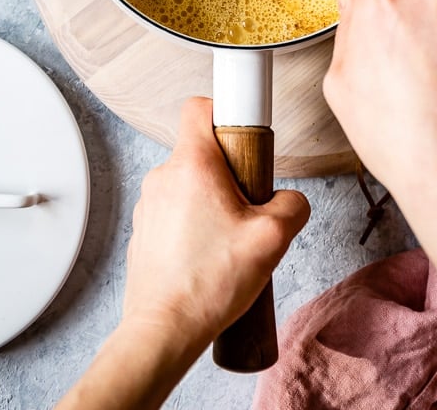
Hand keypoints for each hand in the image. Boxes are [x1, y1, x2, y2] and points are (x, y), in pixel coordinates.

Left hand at [56, 98, 308, 409]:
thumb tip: (290, 201)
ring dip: (211, 202)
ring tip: (230, 240)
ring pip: (189, 183)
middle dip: (229, 172)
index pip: (200, 106)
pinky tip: (210, 258)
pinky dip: (193, 225)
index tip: (244, 134)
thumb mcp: (273, 238)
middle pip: (201, 150)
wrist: (165, 330)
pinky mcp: (144, 231)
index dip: (225, 111)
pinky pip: (175, 211)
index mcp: (192, 164)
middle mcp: (164, 176)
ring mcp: (148, 204)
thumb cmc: (210, 283)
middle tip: (248, 206)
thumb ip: (292, 206)